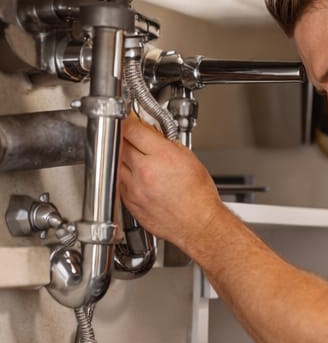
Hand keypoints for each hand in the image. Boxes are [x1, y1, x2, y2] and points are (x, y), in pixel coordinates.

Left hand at [118, 114, 222, 254]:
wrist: (198, 224)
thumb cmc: (198, 195)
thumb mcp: (188, 157)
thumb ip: (166, 143)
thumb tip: (152, 134)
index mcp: (162, 157)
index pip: (133, 129)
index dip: (129, 120)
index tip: (130, 118)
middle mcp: (144, 172)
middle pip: (120, 144)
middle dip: (124, 136)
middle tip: (130, 133)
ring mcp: (133, 188)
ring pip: (115, 163)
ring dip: (121, 155)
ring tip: (132, 154)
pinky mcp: (129, 203)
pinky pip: (118, 182)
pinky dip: (123, 174)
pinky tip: (135, 173)